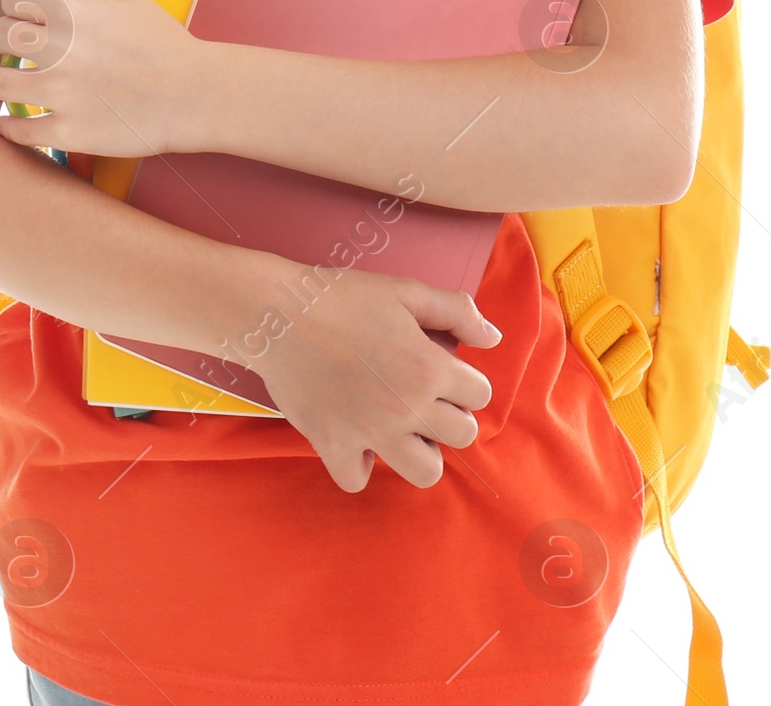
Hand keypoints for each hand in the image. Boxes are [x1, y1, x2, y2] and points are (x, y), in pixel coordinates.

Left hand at [0, 0, 214, 157]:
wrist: (194, 95)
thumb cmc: (168, 45)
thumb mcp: (133, 2)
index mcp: (75, 12)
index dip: (15, 5)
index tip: (18, 14)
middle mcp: (60, 48)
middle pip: (2, 35)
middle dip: (2, 37)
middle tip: (6, 45)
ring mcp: (61, 92)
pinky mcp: (67, 131)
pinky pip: (21, 129)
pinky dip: (8, 127)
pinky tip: (3, 124)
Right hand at [239, 259, 500, 492]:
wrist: (277, 312)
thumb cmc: (342, 296)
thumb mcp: (406, 290)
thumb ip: (457, 310)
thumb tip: (493, 338)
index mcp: (428, 368)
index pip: (480, 394)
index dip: (465, 379)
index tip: (442, 369)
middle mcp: (406, 408)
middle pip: (462, 435)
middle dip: (450, 414)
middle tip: (422, 395)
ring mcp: (371, 433)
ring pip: (425, 471)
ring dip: (419, 450)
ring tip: (400, 424)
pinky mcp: (334, 447)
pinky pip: (360, 479)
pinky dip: (360, 464)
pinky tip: (357, 436)